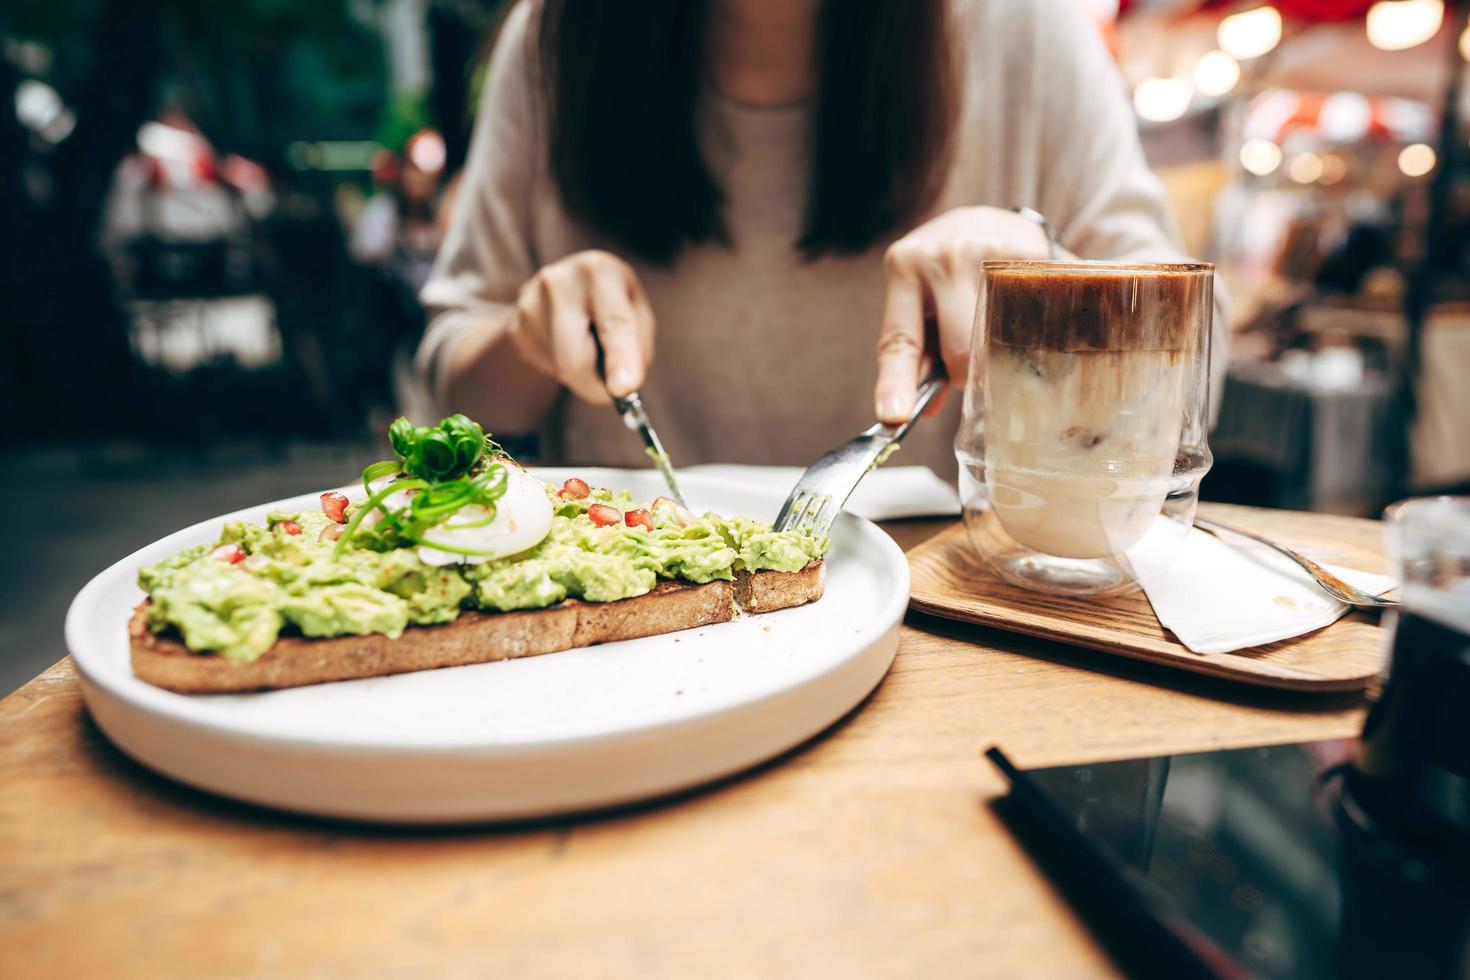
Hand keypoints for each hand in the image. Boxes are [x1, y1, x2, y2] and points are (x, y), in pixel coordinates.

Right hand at [510, 250, 655, 403]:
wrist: (563, 286)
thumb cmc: (611, 302)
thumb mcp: (636, 310)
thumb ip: (638, 345)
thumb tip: (623, 385)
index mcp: (600, 271)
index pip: (614, 323)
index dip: (621, 358)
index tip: (623, 389)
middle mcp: (560, 283)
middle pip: (575, 359)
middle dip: (595, 386)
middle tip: (615, 391)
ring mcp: (530, 305)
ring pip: (562, 369)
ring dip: (583, 374)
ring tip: (587, 345)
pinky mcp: (516, 328)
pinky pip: (546, 368)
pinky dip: (563, 367)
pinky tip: (566, 344)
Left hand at [874, 206, 1055, 423]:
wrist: (987, 218)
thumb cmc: (944, 274)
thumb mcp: (919, 303)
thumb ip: (918, 355)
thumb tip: (923, 409)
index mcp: (904, 268)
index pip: (901, 340)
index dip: (896, 383)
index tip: (894, 417)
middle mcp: (943, 257)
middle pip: (959, 352)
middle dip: (963, 371)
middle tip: (969, 356)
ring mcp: (988, 251)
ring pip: (997, 340)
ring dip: (996, 353)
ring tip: (995, 328)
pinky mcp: (1030, 252)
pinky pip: (1032, 318)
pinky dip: (1030, 331)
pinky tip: (1026, 314)